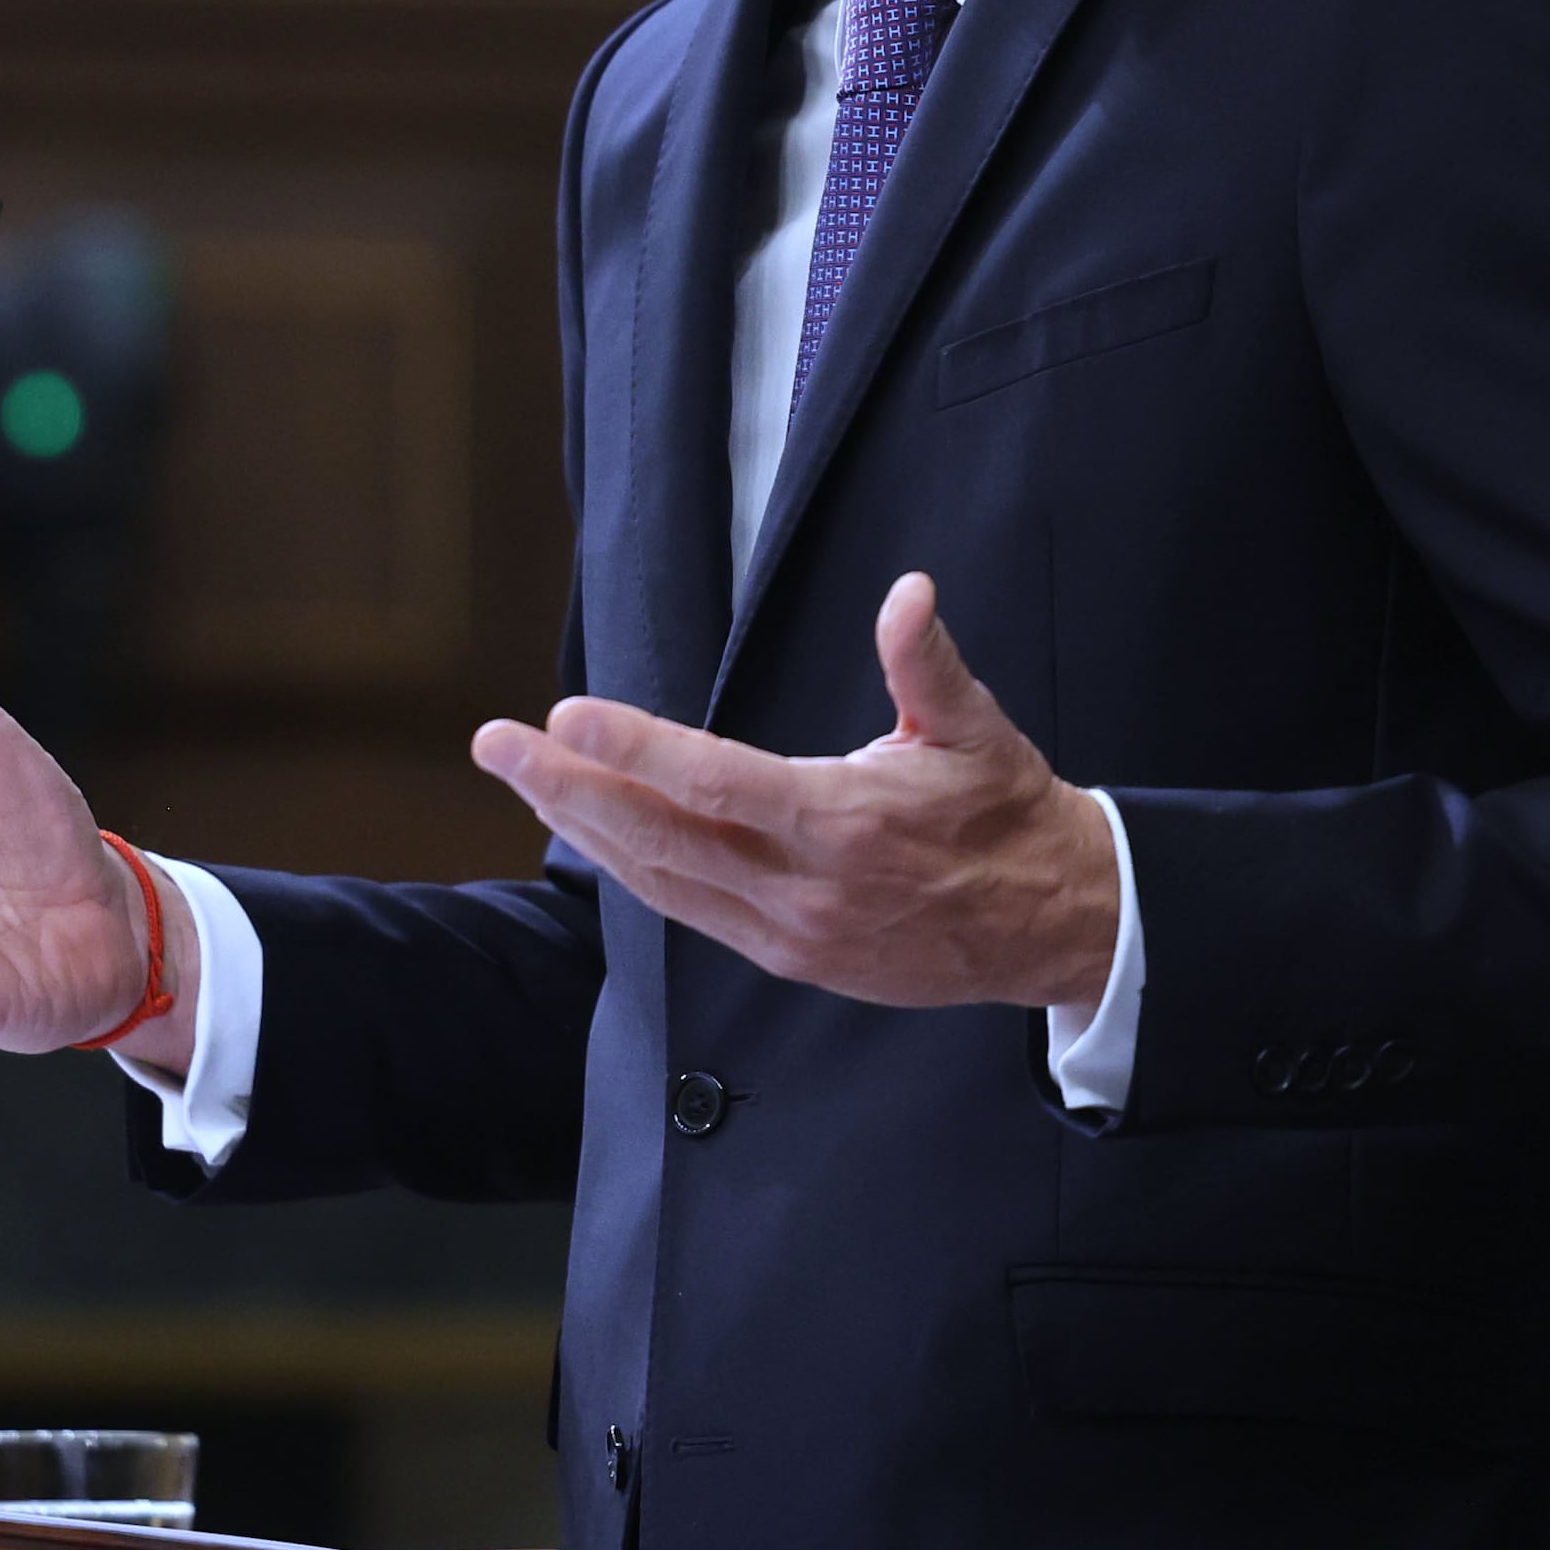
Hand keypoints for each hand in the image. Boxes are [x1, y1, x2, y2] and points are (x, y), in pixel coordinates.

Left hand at [473, 573, 1118, 1011]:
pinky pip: (690, 911)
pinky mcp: (791, 957)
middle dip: (568, 788)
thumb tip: (909, 592)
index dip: (632, 750)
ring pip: (661, 881)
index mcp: (844, 823)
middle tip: (496, 744)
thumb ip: (928, 662)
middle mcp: (803, 887)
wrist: (1053, 924)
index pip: (713, 782)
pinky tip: (597, 836)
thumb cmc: (1011, 815)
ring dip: (586, 829)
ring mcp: (790, 932)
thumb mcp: (978, 729)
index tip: (563, 717)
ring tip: (527, 777)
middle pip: (659, 837)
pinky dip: (633, 871)